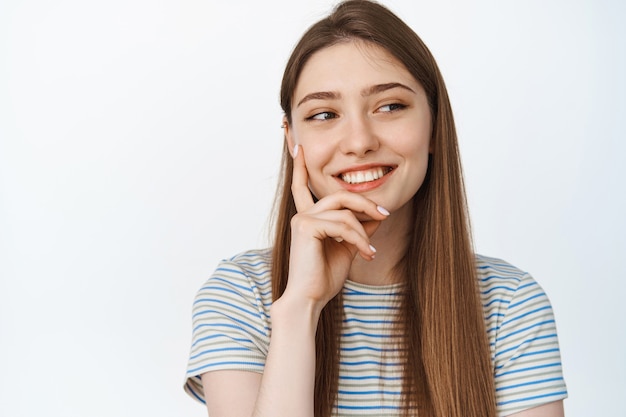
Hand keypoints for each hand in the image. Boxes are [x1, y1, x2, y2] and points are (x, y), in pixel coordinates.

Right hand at [284, 144, 388, 309]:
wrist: (310, 298)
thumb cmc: (323, 276)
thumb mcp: (348, 248)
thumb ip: (359, 228)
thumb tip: (377, 215)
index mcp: (308, 217)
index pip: (303, 186)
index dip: (301, 166)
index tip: (298, 146)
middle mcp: (303, 214)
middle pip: (341, 195)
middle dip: (366, 203)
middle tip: (385, 215)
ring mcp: (302, 219)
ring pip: (345, 212)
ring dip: (364, 232)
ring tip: (370, 251)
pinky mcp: (306, 227)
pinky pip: (343, 225)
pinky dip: (359, 239)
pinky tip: (365, 254)